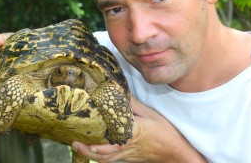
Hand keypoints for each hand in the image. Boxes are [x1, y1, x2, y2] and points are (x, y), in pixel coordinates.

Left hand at [71, 97, 206, 162]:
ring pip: (106, 160)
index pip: (109, 138)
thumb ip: (134, 105)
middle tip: (74, 143)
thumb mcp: (151, 114)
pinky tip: (96, 152)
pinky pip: (113, 161)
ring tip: (79, 147)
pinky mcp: (130, 159)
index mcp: (131, 134)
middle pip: (102, 154)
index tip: (80, 132)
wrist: (176, 153)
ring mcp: (128, 156)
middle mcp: (126, 147)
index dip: (93, 139)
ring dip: (91, 155)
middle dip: (86, 150)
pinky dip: (102, 158)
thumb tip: (121, 94)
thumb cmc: (166, 133)